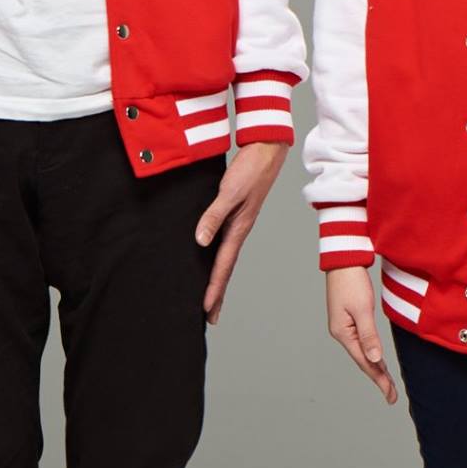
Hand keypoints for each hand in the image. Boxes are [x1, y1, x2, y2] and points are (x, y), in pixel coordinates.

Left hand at [195, 142, 288, 324]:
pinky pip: (224, 243)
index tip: (206, 309)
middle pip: (225, 269)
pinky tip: (210, 260)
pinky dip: (217, 258)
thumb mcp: (229, 192)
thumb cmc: (250, 170)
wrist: (266, 150)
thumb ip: (213, 215)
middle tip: (210, 317)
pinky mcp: (235, 215)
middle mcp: (238, 231)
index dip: (214, 288)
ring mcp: (238, 224)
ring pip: (225, 258)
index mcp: (238, 229)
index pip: (223, 266)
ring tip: (210, 298)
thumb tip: (200, 241)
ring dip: (218, 279)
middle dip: (218, 293)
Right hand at [325, 267, 397, 403]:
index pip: (365, 362)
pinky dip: (371, 354)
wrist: (344, 260)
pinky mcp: (348, 320)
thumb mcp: (363, 309)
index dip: (378, 379)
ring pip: (363, 353)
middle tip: (391, 396)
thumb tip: (375, 360)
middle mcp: (341, 333)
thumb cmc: (352, 281)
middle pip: (363, 361)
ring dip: (375, 368)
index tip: (390, 395)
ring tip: (387, 383)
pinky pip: (362, 343)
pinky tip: (377, 360)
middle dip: (378, 378)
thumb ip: (369, 335)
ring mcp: (344, 327)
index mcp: (343, 333)